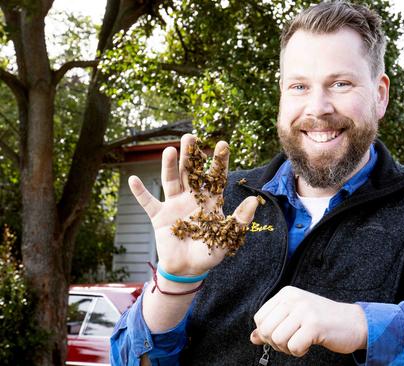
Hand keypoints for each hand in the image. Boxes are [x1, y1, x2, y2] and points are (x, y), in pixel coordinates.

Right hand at [128, 134, 258, 275]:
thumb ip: (240, 218)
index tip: (223, 144)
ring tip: (169, 150)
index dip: (219, 161)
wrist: (189, 269)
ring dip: (169, 166)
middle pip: (191, 172)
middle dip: (191, 155)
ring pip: (171, 181)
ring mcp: (174, 205)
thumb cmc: (211, 252)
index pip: (216, 177)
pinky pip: (148, 202)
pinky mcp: (159, 216)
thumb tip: (254, 200)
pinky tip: (133, 179)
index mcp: (211, 200)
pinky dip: (140, 192)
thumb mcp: (229, 236)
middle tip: (191, 136)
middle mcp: (192, 198)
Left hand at [250, 286, 367, 356]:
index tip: (284, 334)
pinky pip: (293, 347)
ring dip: (288, 348)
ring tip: (302, 341)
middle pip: (266, 330)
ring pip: (278, 339)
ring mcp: (304, 310)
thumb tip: (253, 337)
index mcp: (286, 294)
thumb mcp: (295, 317)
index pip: (259, 317)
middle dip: (276, 343)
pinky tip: (310, 344)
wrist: (354, 322)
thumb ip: (274, 325)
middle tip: (293, 341)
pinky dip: (300, 352)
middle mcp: (293, 299)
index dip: (267, 333)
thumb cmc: (323, 320)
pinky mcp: (314, 324)